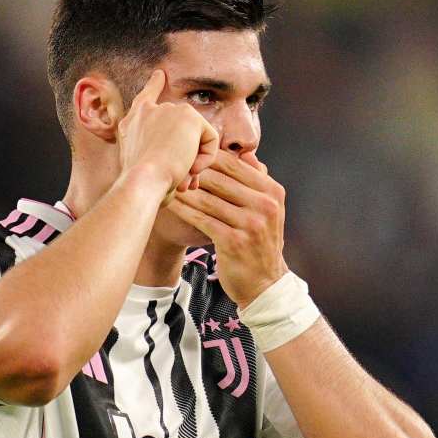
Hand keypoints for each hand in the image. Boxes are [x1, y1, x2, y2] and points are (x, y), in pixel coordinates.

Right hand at [117, 70, 219, 194]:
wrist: (143, 181)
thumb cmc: (143, 186)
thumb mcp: (146, 171)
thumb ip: (161, 161)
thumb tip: (190, 171)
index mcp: (131, 124)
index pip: (145, 99)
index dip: (154, 85)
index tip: (160, 74)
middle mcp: (147, 112)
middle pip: (181, 126)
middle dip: (188, 154)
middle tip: (183, 178)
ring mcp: (167, 110)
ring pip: (196, 136)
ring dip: (194, 160)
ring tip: (182, 176)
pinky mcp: (188, 116)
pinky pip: (210, 139)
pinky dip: (206, 158)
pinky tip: (191, 168)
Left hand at [167, 150, 288, 307]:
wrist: (265, 284)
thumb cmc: (260, 243)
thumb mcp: (268, 210)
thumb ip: (258, 181)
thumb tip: (247, 153)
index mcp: (272, 191)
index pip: (234, 164)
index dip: (207, 157)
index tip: (186, 155)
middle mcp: (264, 205)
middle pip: (219, 179)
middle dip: (192, 172)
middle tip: (168, 166)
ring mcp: (251, 224)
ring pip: (208, 198)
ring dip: (184, 190)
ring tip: (164, 182)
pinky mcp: (234, 241)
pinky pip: (202, 219)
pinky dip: (184, 210)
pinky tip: (169, 203)